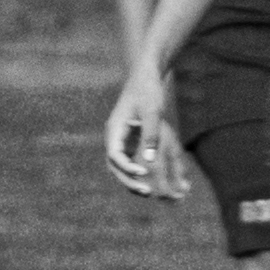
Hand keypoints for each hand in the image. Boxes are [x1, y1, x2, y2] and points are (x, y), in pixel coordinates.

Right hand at [103, 72, 186, 198]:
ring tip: (150, 193)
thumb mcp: (152, 111)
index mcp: (114, 129)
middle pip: (115, 166)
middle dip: (129, 181)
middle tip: (147, 192)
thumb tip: (149, 160)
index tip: (142, 173)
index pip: (114, 155)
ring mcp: (122, 141)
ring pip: (122, 167)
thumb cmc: (147, 91)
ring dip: (133, 180)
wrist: (146, 77)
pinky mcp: (131, 142)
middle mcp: (115, 137)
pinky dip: (140, 172)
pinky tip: (155, 181)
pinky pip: (132, 162)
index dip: (126, 167)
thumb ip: (151, 134)